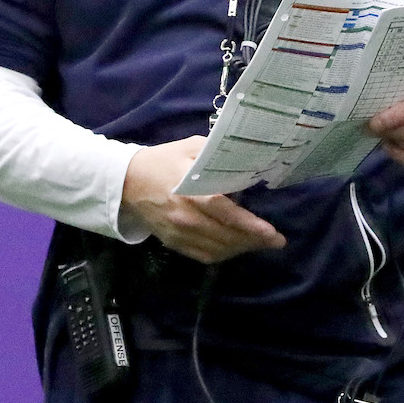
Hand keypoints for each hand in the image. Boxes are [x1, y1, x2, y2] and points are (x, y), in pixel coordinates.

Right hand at [120, 136, 286, 262]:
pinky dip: (225, 254)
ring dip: (242, 249)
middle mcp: (183, 216)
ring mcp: (177, 233)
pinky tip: (240, 246)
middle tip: (277, 240)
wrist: (126, 182)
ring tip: (264, 243)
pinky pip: (204, 255)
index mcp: (188, 190)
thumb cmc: (164, 160)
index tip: (270, 231)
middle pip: (223, 235)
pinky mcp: (173, 243)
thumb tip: (250, 156)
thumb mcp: (191, 147)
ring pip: (216, 249)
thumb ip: (218, 154)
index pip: (221, 211)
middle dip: (254, 241)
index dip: (246, 224)